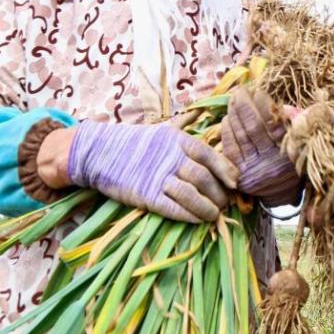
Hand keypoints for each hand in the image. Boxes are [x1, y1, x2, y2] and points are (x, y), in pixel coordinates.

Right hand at [67, 121, 237, 222]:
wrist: (98, 152)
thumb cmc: (134, 141)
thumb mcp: (161, 127)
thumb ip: (183, 123)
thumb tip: (200, 113)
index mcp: (178, 140)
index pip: (210, 155)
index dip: (226, 170)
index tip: (235, 182)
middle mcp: (171, 157)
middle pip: (204, 178)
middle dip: (219, 194)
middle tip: (225, 203)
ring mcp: (157, 177)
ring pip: (192, 194)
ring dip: (207, 208)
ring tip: (214, 214)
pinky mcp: (145, 195)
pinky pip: (173, 208)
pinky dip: (189, 215)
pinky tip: (197, 220)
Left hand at [221, 87, 301, 206]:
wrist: (283, 194)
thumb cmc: (293, 161)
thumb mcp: (301, 144)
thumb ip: (295, 124)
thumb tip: (282, 106)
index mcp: (290, 153)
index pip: (275, 124)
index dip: (264, 106)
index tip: (259, 92)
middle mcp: (272, 162)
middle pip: (254, 128)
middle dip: (245, 106)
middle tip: (240, 91)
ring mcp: (254, 170)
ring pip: (241, 136)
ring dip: (234, 115)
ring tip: (232, 100)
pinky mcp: (240, 175)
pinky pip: (231, 149)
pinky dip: (227, 132)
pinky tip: (226, 119)